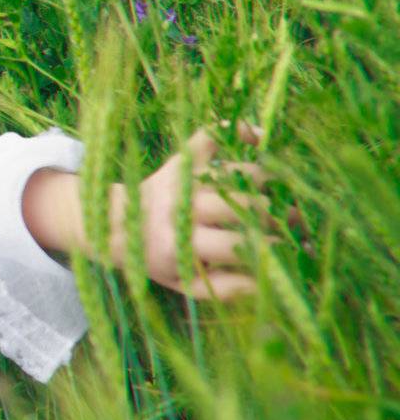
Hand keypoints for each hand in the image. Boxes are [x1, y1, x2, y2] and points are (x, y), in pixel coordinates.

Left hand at [119, 119, 304, 298]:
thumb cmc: (160, 259)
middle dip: (279, 216)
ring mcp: (181, 181)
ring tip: (291, 192)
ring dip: (270, 182)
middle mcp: (181, 209)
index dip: (273, 248)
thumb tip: (266, 281)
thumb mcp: (185, 284)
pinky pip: (207, 137)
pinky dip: (233, 131)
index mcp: (181, 246)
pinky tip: (259, 138)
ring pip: (235, 174)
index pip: (237, 245)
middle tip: (302, 222)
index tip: (301, 251)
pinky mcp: (179, 160)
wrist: (117, 225)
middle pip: (243, 207)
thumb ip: (224, 288)